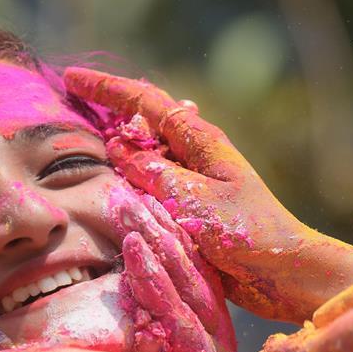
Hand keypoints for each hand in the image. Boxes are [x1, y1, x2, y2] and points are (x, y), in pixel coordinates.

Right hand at [65, 68, 352, 323]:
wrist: (282, 272)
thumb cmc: (247, 234)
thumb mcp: (195, 201)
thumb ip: (154, 173)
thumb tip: (118, 148)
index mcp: (200, 142)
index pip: (145, 102)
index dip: (106, 90)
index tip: (71, 79)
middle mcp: (194, 155)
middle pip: (143, 121)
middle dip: (108, 110)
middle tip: (70, 105)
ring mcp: (191, 181)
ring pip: (143, 153)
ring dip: (115, 148)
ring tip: (80, 145)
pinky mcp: (189, 209)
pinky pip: (149, 185)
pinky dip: (126, 181)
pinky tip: (109, 187)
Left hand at [110, 186, 236, 351]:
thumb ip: (152, 322)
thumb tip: (127, 286)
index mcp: (199, 326)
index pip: (180, 270)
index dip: (162, 234)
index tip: (135, 201)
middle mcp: (208, 328)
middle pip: (183, 265)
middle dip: (157, 226)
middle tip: (127, 190)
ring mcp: (209, 342)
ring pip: (183, 279)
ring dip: (156, 240)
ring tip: (130, 206)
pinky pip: (178, 311)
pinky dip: (157, 278)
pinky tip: (136, 250)